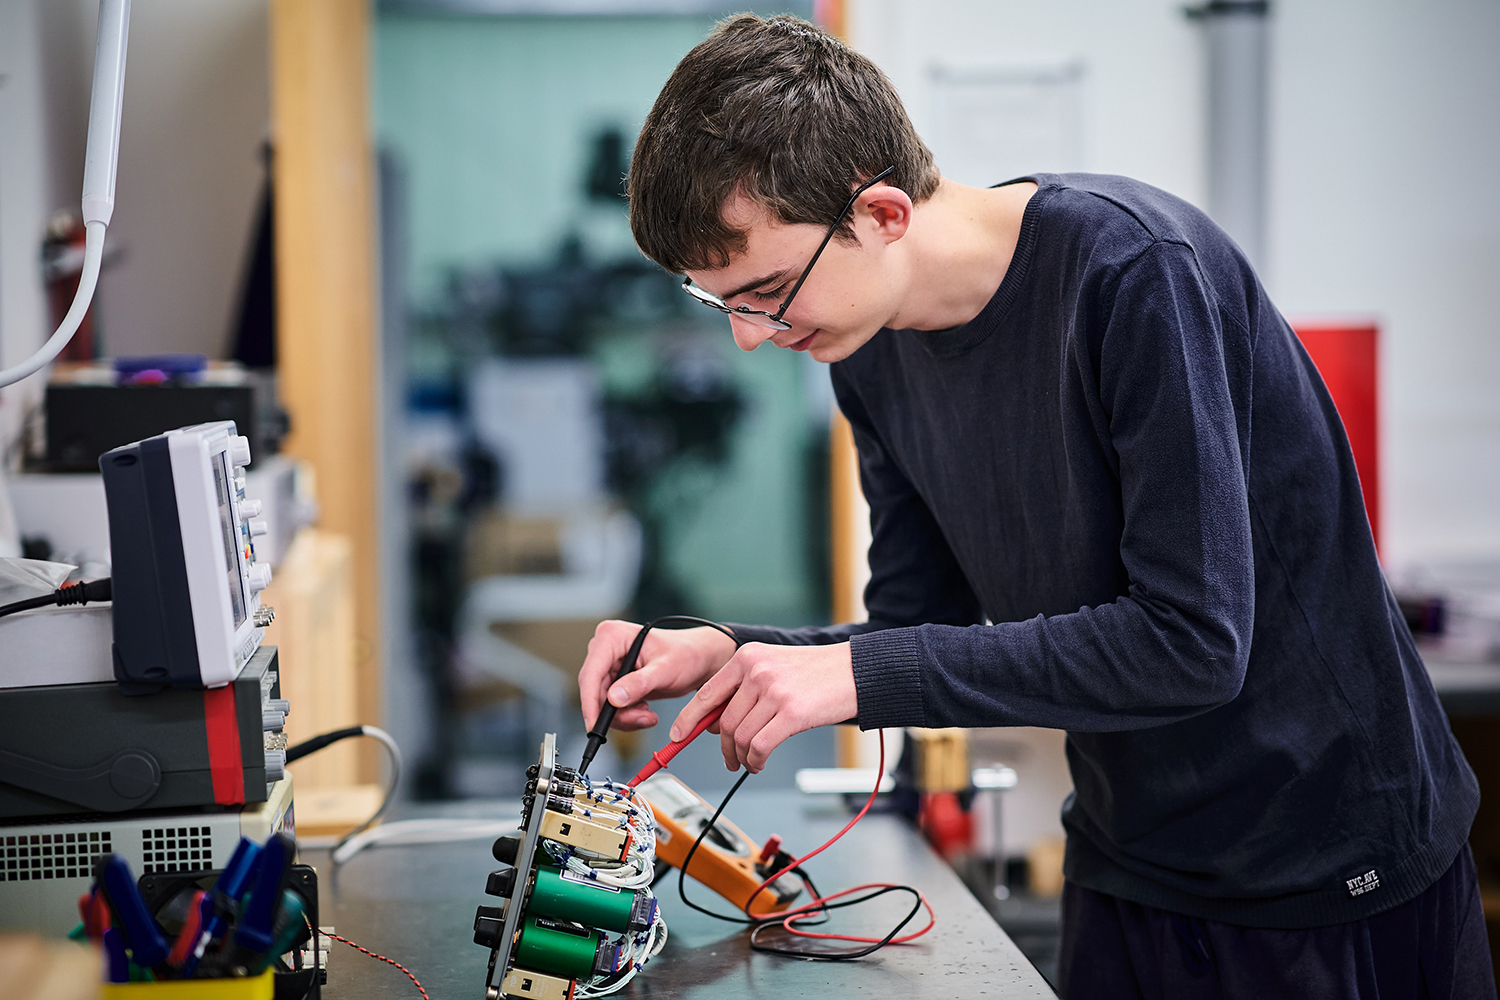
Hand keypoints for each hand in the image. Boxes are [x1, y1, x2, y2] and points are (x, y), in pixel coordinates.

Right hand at [579, 620, 737, 731]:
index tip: (595, 725)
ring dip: (624, 716)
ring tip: (648, 715)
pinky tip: (644, 711)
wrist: (698, 660)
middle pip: (594, 691)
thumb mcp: (665, 670)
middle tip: (641, 719)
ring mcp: (609, 665)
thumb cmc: (686, 655)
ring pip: (601, 703)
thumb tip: (613, 698)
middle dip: (615, 712)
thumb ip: (639, 684)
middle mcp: (606, 649)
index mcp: (613, 636)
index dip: (590, 702)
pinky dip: (626, 715)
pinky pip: (610, 706)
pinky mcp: (615, 680)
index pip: (590, 673)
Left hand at [669, 642, 856, 773]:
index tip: (677, 737)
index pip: (706, 693)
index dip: (688, 720)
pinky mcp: (791, 713)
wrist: (855, 671)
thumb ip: (744, 689)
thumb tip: (714, 724)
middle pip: (722, 722)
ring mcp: (773, 691)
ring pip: (739, 737)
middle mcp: (756, 671)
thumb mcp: (773, 668)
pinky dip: (755, 761)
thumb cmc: (816, 673)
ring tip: (749, 763)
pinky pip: (759, 746)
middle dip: (723, 748)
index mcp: (746, 657)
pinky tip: (760, 763)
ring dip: (741, 757)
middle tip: (729, 760)